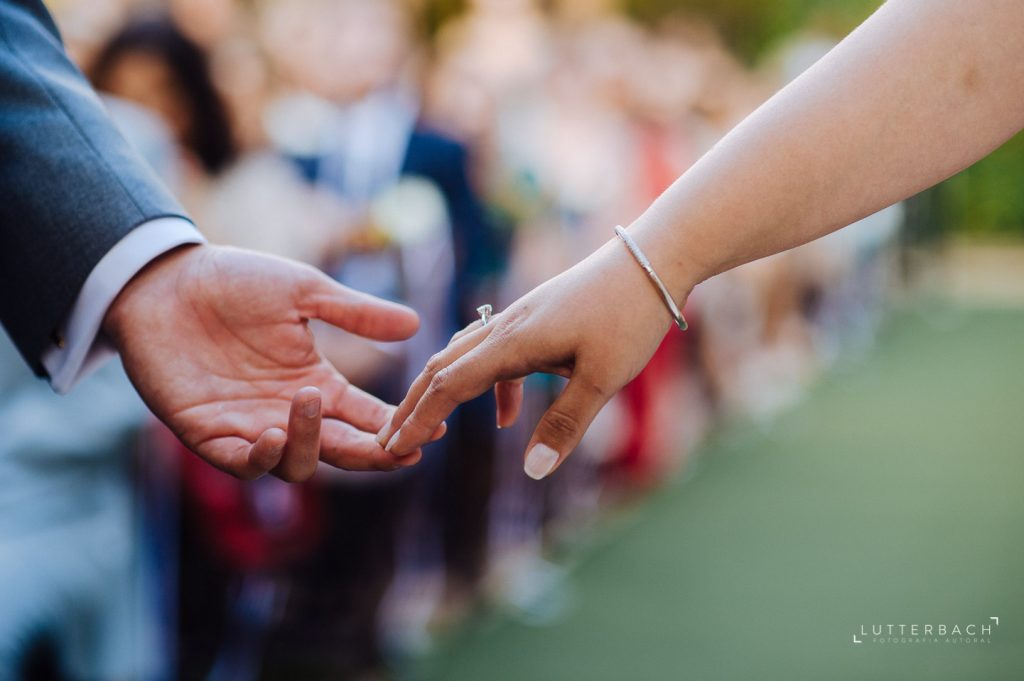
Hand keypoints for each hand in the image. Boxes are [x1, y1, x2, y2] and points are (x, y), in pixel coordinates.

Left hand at [104, 243, 432, 480]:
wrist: (166, 279)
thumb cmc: (235, 280)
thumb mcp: (304, 291)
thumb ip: (356, 313)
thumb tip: (415, 325)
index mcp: (316, 383)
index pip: (366, 417)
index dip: (399, 426)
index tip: (434, 428)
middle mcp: (289, 413)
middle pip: (341, 451)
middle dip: (373, 454)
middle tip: (399, 448)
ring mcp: (250, 426)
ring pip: (296, 464)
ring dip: (312, 443)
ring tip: (308, 400)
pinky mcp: (208, 433)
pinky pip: (241, 464)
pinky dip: (261, 457)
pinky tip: (272, 434)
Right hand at [376, 234, 689, 478]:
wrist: (652, 259)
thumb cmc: (630, 316)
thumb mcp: (604, 378)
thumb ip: (566, 424)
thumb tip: (532, 471)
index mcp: (513, 342)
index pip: (449, 385)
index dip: (419, 418)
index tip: (393, 447)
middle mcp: (505, 326)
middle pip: (442, 366)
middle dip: (413, 405)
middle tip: (388, 439)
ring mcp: (519, 318)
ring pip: (463, 356)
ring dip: (442, 392)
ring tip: (428, 428)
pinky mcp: (536, 317)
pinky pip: (493, 352)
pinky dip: (488, 386)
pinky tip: (508, 417)